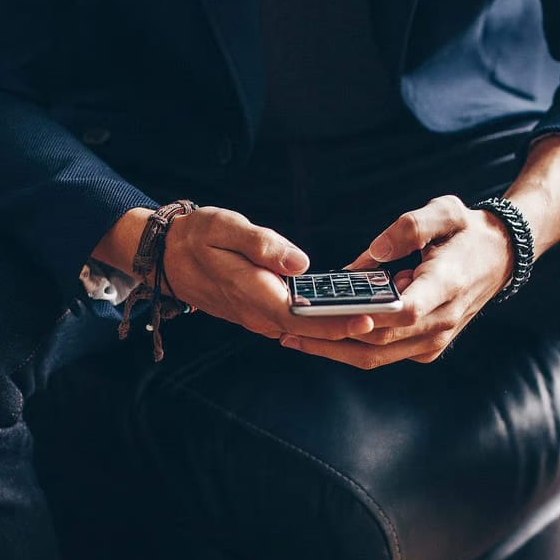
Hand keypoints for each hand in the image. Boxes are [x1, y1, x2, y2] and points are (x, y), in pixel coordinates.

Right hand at [161, 207, 376, 340]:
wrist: (167, 258)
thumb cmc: (197, 236)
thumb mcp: (224, 227)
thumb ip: (262, 245)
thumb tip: (300, 263)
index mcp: (252, 293)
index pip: (302, 317)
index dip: (336, 321)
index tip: (368, 318)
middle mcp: (258, 314)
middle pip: (312, 331)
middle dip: (351, 330)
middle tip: (391, 320)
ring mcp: (261, 318)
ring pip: (307, 331)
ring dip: (341, 328)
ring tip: (382, 314)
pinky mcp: (264, 315)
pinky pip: (299, 325)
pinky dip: (326, 322)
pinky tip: (354, 311)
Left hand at [279, 195, 514, 368]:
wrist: (500, 257)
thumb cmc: (467, 231)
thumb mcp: (446, 211)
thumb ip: (410, 227)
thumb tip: (369, 255)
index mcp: (447, 285)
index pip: (406, 310)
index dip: (368, 316)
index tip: (329, 312)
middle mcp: (442, 320)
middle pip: (379, 341)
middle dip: (330, 337)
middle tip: (288, 326)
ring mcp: (434, 339)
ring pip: (376, 355)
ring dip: (333, 350)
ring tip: (292, 336)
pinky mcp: (426, 347)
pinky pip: (383, 354)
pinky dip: (350, 348)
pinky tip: (319, 335)